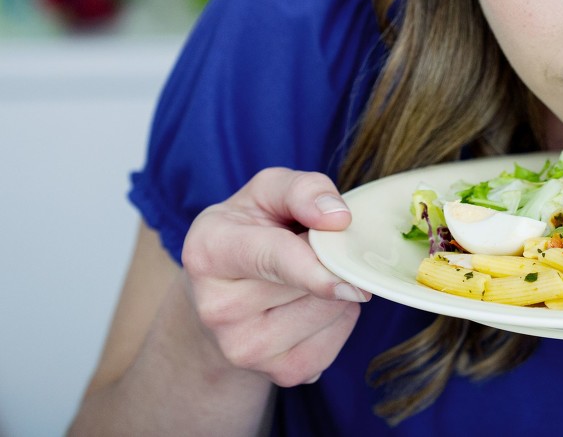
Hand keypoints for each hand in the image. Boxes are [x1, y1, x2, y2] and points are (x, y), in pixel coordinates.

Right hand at [181, 167, 369, 386]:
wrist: (221, 293)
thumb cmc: (251, 230)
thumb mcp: (268, 192)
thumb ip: (303, 189)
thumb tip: (339, 219)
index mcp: (210, 251)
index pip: (273, 259)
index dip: (316, 268)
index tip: (350, 279)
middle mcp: (217, 308)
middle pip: (313, 286)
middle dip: (331, 260)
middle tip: (312, 248)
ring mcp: (245, 349)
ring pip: (332, 312)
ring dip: (338, 289)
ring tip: (305, 277)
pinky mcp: (279, 373)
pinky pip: (337, 341)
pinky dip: (339, 319)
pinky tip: (308, 305)